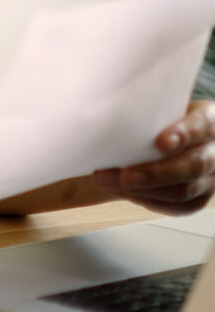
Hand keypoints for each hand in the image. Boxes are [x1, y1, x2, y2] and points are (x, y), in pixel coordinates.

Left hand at [92, 101, 214, 214]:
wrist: (184, 136)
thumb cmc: (167, 117)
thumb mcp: (165, 104)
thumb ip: (149, 109)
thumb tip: (106, 109)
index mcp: (210, 121)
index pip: (202, 126)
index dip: (183, 135)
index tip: (161, 142)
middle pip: (192, 166)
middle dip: (155, 174)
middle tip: (124, 176)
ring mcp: (211, 178)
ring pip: (183, 191)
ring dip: (143, 190)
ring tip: (110, 182)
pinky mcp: (200, 198)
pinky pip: (177, 207)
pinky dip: (148, 201)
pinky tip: (123, 191)